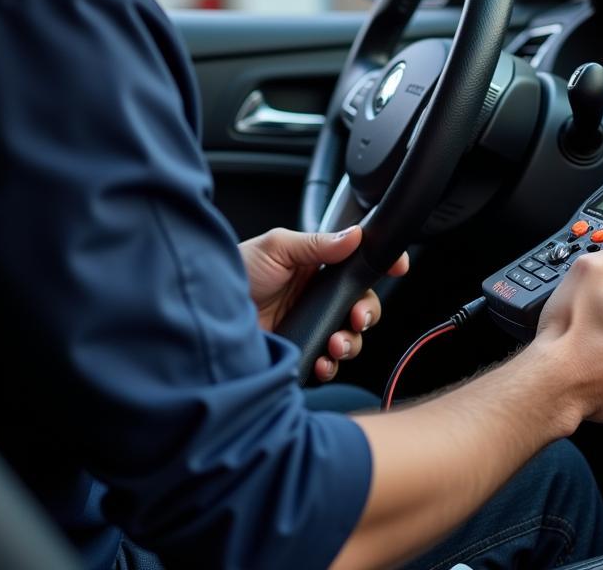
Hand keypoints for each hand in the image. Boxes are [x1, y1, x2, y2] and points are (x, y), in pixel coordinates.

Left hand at [240, 226, 409, 382]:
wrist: (206, 315)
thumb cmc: (235, 273)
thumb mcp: (276, 248)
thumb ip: (317, 243)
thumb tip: (354, 235)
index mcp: (315, 266)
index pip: (357, 263)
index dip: (381, 265)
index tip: (397, 267)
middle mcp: (316, 296)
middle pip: (362, 304)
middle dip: (367, 313)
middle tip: (357, 317)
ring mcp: (310, 325)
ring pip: (350, 337)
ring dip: (351, 342)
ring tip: (336, 344)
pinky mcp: (299, 351)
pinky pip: (328, 363)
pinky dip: (331, 365)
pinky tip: (322, 361)